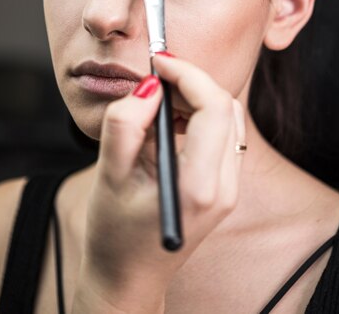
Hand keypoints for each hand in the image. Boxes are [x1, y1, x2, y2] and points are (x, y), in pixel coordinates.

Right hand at [75, 54, 245, 312]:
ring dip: (198, 97)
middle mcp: (224, 187)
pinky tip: (171, 119)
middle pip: (226, 108)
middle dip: (193, 81)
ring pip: (230, 118)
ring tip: (160, 98)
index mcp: (199, 186)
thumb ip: (126, 124)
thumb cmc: (113, 233)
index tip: (159, 62)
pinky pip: (224, 134)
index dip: (189, 75)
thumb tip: (150, 86)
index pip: (213, 107)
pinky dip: (201, 115)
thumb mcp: (108, 174)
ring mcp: (229, 189)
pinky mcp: (225, 187)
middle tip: (157, 75)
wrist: (128, 277)